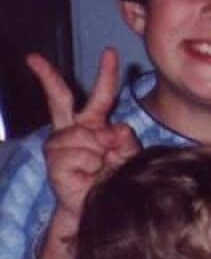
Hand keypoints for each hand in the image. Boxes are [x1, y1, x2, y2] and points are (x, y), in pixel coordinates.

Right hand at [29, 48, 138, 217]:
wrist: (100, 207)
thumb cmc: (113, 179)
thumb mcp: (129, 155)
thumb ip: (124, 138)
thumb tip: (112, 128)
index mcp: (94, 124)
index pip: (102, 95)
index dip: (107, 74)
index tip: (110, 52)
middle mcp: (73, 130)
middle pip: (60, 99)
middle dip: (47, 77)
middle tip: (33, 58)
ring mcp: (60, 145)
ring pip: (83, 134)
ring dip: (98, 151)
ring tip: (99, 166)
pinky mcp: (54, 162)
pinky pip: (78, 154)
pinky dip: (90, 164)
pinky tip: (88, 174)